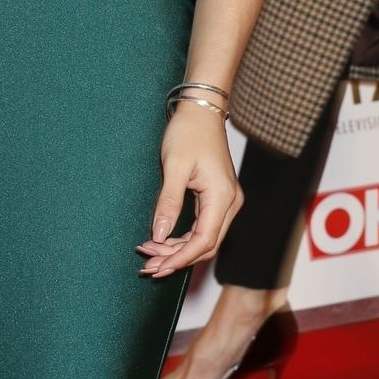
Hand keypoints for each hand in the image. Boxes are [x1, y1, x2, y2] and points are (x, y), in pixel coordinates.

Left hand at [137, 105, 241, 277]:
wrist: (201, 111)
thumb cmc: (188, 133)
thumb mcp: (175, 167)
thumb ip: (168, 203)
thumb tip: (160, 235)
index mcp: (222, 197)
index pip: (204, 241)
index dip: (180, 258)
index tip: (157, 267)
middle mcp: (230, 203)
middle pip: (206, 245)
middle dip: (177, 258)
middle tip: (148, 265)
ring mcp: (226, 201)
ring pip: (204, 238)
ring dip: (178, 250)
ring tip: (150, 255)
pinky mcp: (218, 198)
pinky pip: (203, 227)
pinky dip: (183, 237)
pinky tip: (163, 240)